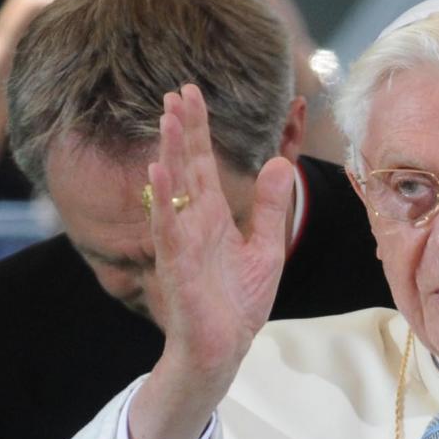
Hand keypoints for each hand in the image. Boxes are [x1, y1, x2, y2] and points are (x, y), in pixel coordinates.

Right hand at [128, 85, 298, 438]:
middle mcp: (193, 222)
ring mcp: (182, 241)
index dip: (198, 129)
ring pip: (173, 189)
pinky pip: (166, 226)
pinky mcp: (176, 264)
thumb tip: (281, 162)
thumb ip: (269, 206)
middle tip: (176, 90)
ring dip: (169, 152)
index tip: (191, 94)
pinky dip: (162, 199)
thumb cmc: (238, 302)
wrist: (224, 347)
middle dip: (181, 129)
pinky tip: (158, 171)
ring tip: (166, 117)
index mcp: (213, 216)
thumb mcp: (266, 247)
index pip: (203, 163)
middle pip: (186, 166)